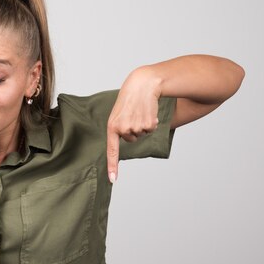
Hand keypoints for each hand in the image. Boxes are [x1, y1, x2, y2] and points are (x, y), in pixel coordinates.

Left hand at [106, 67, 160, 182]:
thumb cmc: (129, 99)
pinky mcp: (147, 124)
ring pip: (142, 134)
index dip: (112, 165)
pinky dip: (151, 121)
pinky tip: (147, 111)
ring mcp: (135, 128)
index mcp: (112, 127)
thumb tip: (128, 138)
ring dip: (143, 124)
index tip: (113, 179)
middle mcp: (123, 129)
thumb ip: (119, 128)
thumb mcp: (118, 113)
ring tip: (140, 110)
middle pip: (131, 139)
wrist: (142, 84)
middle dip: (134, 129)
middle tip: (133, 114)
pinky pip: (150, 129)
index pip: (112, 150)